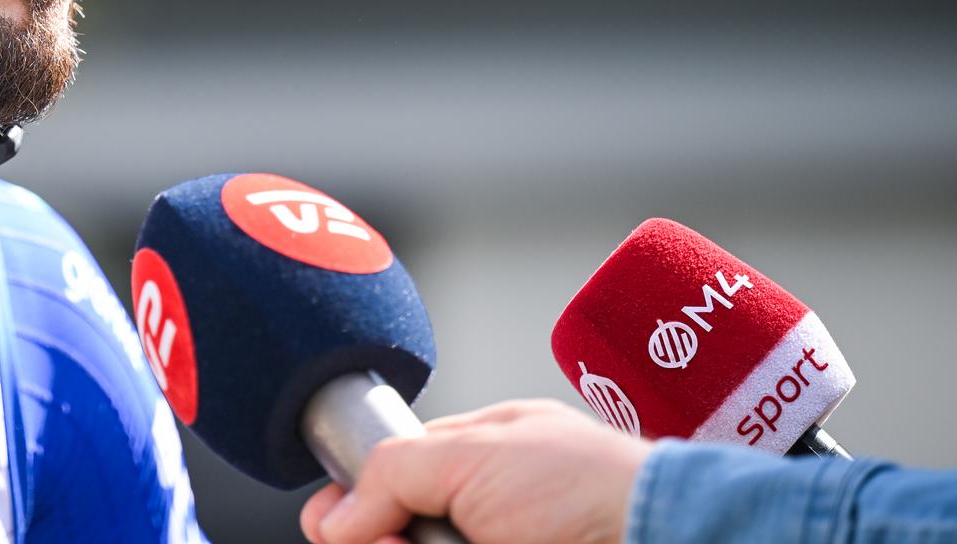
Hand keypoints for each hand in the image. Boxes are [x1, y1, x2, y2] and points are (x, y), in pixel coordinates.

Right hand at [300, 398, 649, 543]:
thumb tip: (337, 518)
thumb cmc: (588, 485)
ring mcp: (494, 542)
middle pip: (392, 531)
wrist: (660, 538)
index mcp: (477, 454)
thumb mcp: (473, 453)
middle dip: (372, 536)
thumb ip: (393, 471)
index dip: (349, 503)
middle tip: (387, 541)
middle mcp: (482, 509)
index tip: (328, 525)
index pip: (387, 475)